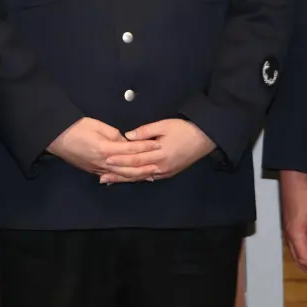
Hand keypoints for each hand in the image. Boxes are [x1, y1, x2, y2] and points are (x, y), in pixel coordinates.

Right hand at [47, 117, 161, 179]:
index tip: (157, 144)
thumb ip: (114, 134)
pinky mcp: (93, 171)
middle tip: (159, 165)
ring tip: (150, 174)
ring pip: (121, 175)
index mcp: (105, 148)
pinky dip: (124, 177)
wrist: (56, 138)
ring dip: (137, 175)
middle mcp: (103, 162)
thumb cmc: (75, 128)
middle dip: (145, 166)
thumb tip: (126, 141)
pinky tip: (131, 178)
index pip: (130, 149)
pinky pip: (112, 176)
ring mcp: (98, 168)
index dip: (145, 147)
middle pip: (129, 167)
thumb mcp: (97, 125)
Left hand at [98, 119, 215, 183]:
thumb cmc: (184, 129)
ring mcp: (165, 172)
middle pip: (135, 172)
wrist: (205, 139)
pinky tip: (128, 179)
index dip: (120, 160)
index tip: (106, 159)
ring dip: (125, 179)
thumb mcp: (164, 125)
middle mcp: (161, 167)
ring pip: (141, 177)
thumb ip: (145, 132)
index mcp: (159, 154)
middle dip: (118, 174)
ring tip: (110, 181)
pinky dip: (137, 179)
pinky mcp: (168, 173)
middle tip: (101, 176)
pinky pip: (149, 177)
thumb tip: (127, 137)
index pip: (135, 159)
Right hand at [278, 170, 306, 279]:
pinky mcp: (290, 223)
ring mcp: (288, 229)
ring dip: (305, 261)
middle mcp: (289, 235)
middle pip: (297, 258)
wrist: (293, 179)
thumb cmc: (306, 197)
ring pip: (295, 252)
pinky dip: (303, 252)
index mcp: (295, 235)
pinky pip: (296, 244)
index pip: (304, 258)